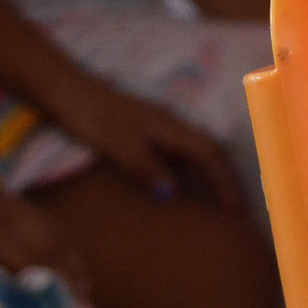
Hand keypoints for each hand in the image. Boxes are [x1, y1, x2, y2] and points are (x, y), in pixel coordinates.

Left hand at [39, 76, 238, 208]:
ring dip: (210, 178)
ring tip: (217, 205)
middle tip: (234, 212)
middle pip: (210, 154)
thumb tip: (173, 195)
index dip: (225, 181)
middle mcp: (174, 128)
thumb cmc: (97, 120)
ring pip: (197, 155)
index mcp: (173, 128)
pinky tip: (185, 189)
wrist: (73, 96)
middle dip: (225, 181)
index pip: (211, 154)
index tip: (234, 208)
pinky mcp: (149, 135)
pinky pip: (180, 157)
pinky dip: (191, 174)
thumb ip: (148, 170)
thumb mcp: (122, 147)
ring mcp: (163, 131)